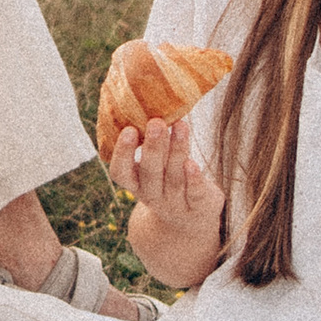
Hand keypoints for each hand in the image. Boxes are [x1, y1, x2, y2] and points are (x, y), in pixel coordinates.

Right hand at [109, 111, 224, 285]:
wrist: (190, 221)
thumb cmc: (169, 180)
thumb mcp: (156, 166)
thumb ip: (151, 143)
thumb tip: (149, 99)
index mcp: (136, 184)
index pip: (121, 173)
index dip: (123, 153)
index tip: (129, 130)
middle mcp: (152, 195)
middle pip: (150, 173)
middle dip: (153, 147)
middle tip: (156, 122)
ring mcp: (175, 204)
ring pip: (174, 178)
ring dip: (177, 151)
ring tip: (180, 125)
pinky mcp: (199, 207)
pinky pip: (194, 194)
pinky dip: (193, 179)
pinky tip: (193, 163)